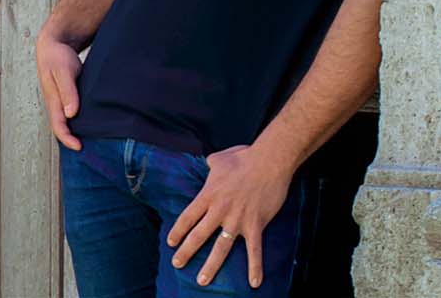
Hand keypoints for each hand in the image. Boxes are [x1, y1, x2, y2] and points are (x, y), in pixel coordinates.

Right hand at [35, 34, 83, 150]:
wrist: (54, 44)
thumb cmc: (57, 56)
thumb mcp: (63, 71)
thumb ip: (67, 91)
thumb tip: (70, 113)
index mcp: (52, 100)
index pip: (58, 126)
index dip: (67, 139)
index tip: (80, 147)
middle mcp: (56, 103)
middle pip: (62, 128)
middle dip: (72, 141)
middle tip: (90, 151)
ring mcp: (61, 100)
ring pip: (67, 121)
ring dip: (77, 132)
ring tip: (94, 141)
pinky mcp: (68, 96)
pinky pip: (72, 113)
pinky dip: (80, 121)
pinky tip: (93, 122)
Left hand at [166, 144, 294, 288]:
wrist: (269, 161)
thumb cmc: (243, 158)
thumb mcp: (218, 159)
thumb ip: (210, 165)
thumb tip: (208, 164)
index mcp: (208, 195)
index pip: (187, 217)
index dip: (178, 231)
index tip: (171, 243)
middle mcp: (219, 210)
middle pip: (199, 235)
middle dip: (187, 252)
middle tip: (177, 264)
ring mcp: (237, 220)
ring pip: (221, 247)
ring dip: (212, 266)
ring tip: (202, 280)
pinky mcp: (256, 224)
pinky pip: (255, 250)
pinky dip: (255, 267)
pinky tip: (254, 283)